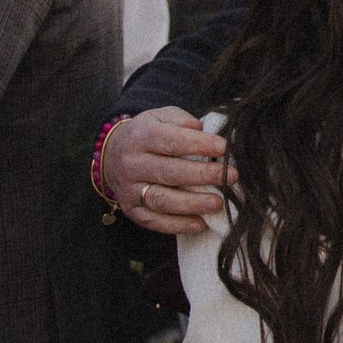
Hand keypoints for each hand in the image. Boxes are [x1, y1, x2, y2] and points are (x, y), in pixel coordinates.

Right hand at [105, 107, 233, 233]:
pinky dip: (177, 225)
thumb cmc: (149, 134)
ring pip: (162, 200)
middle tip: (231, 176)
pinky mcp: (131, 210)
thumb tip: (199, 128)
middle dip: (203, 175)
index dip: (198, 144)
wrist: (111, 155)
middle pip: (169, 172)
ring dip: (192, 204)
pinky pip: (154, 221)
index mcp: (141, 136)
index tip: (224, 148)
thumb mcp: (161, 117)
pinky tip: (199, 223)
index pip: (170, 140)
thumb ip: (181, 120)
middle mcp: (132, 163)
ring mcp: (129, 189)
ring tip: (218, 203)